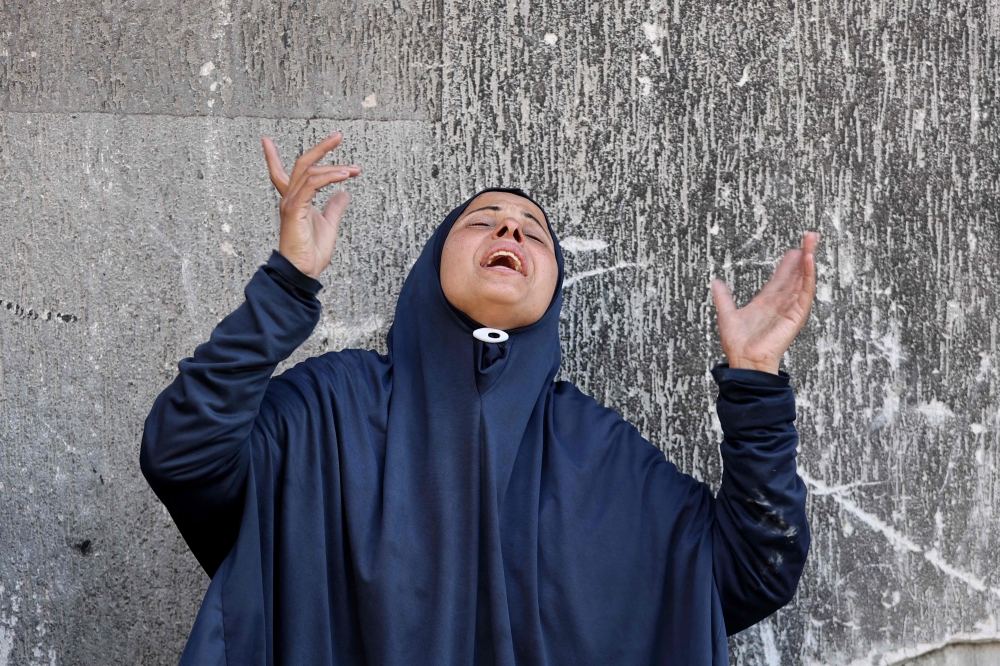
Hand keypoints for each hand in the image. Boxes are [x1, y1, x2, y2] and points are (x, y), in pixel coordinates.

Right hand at [262, 132, 361, 278]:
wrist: (303, 272)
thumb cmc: (312, 253)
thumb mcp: (329, 225)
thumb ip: (335, 208)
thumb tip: (345, 194)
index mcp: (295, 201)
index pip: (281, 173)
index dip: (273, 157)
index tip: (266, 140)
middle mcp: (290, 199)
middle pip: (302, 164)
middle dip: (320, 148)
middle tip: (339, 136)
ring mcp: (291, 203)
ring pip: (310, 172)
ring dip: (334, 166)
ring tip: (354, 169)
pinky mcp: (295, 210)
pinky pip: (311, 185)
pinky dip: (328, 177)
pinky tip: (344, 176)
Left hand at [711, 232, 818, 374]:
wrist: (744, 360)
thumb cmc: (737, 343)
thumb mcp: (727, 313)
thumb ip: (723, 297)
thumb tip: (715, 282)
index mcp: (768, 301)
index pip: (782, 278)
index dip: (788, 263)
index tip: (794, 249)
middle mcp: (782, 303)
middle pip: (796, 274)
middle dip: (803, 255)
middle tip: (811, 236)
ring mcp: (791, 308)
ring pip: (803, 279)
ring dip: (808, 259)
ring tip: (812, 239)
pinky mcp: (796, 315)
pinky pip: (805, 292)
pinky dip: (808, 276)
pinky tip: (809, 260)